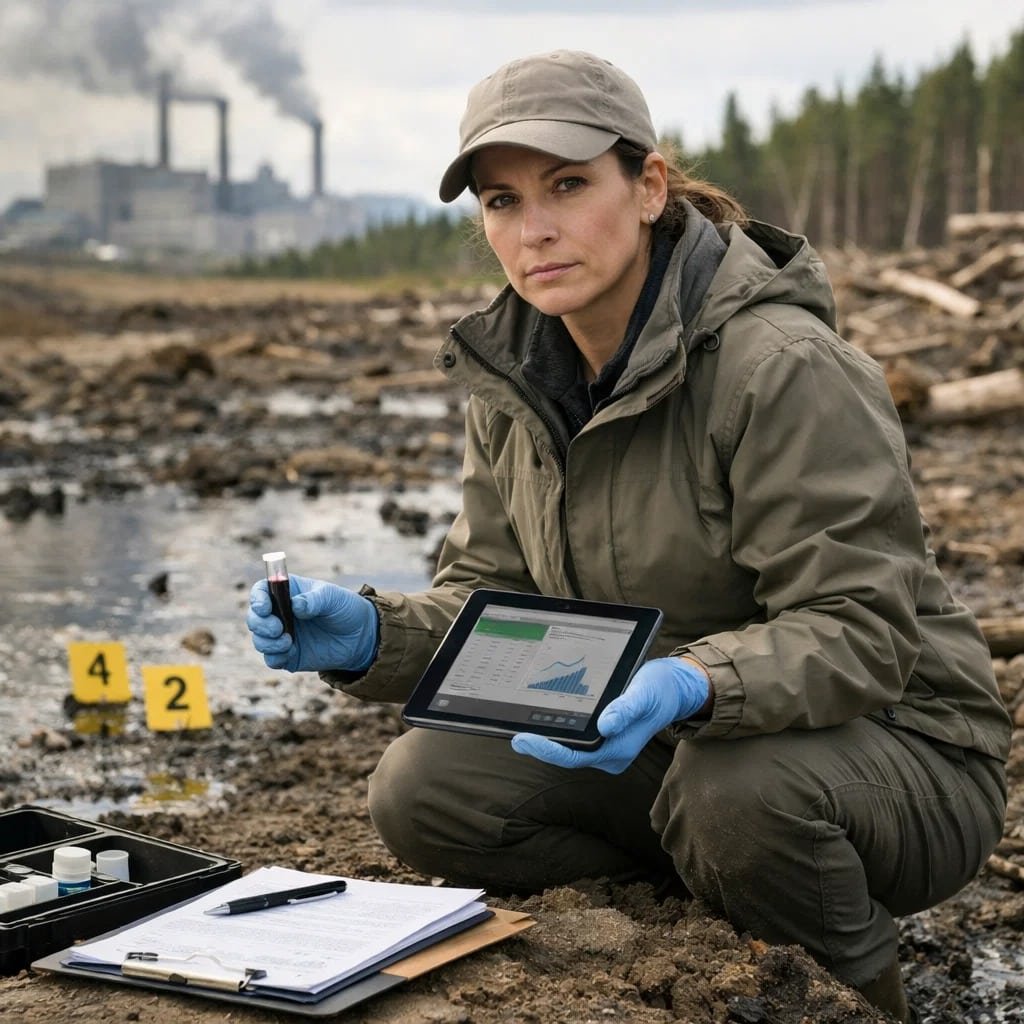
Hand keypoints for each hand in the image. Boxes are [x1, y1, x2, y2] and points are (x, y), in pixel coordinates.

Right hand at [247, 574, 378, 672]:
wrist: (360, 636)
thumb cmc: (345, 608)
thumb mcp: (333, 598)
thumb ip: (314, 600)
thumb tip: (295, 606)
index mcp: (287, 592)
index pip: (261, 592)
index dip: (257, 599)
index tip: (264, 608)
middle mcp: (280, 613)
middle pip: (254, 617)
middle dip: (259, 624)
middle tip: (278, 628)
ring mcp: (282, 635)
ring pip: (259, 639)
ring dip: (267, 642)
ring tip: (288, 642)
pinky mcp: (288, 655)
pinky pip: (271, 659)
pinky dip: (275, 657)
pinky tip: (290, 653)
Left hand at [511, 657, 709, 774]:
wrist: (674, 688)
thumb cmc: (659, 690)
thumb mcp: (644, 695)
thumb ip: (626, 709)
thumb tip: (605, 726)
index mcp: (618, 750)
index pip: (574, 757)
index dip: (548, 751)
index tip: (524, 739)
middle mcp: (610, 754)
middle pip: (567, 755)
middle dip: (541, 746)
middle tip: (513, 734)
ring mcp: (606, 746)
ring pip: (570, 747)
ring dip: (547, 738)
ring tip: (520, 727)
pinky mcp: (603, 735)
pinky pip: (575, 737)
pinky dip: (558, 729)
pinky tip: (542, 718)